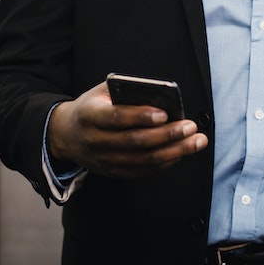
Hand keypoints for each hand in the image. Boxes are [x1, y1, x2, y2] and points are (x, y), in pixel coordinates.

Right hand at [46, 81, 207, 177]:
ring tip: (196, 141)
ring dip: (174, 152)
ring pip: (144, 160)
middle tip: (191, 127)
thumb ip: (125, 92)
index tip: (165, 113)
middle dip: (167, 135)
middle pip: (135, 142)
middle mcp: (96, 141)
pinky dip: (166, 163)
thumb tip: (160, 97)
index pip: (116, 118)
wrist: (67, 135)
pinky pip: (144, 171)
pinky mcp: (114, 172)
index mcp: (89, 116)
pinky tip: (182, 153)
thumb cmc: (91, 108)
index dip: (141, 116)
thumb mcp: (100, 93)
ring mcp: (105, 160)